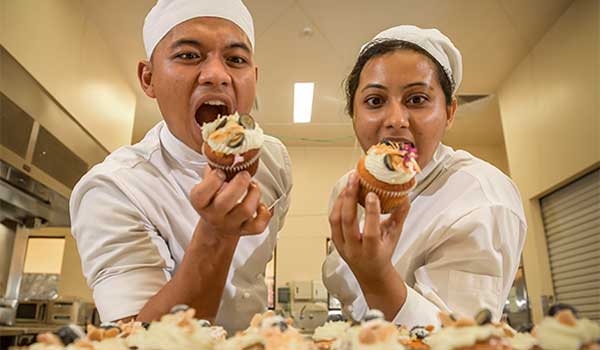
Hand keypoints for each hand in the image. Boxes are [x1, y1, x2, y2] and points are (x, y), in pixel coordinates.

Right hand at [190, 168, 271, 238]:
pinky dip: (264, 213)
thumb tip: (224, 147)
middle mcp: (214, 215)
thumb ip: (213, 169)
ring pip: (245, 210)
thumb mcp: (207, 186)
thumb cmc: (214, 201)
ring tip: (253, 185)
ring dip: (254, 194)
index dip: (213, 180)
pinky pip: (258, 225)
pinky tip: (261, 204)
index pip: (201, 193)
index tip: (221, 172)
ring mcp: (231, 224)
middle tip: (244, 174)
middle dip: (239, 184)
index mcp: (201, 202)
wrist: (217, 228)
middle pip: (225, 202)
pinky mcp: (245, 230)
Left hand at [329, 171, 409, 285]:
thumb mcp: (394, 237)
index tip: (372, 194)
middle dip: (350, 197)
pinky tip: (344, 193)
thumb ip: (399, 217)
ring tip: (349, 183)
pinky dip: (337, 204)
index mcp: (372, 252)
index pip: (370, 232)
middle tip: (354, 179)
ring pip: (336, 219)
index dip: (371, 212)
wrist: (370, 274)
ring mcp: (342, 245)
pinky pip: (332, 220)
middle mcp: (354, 250)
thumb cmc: (382, 255)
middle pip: (347, 222)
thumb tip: (405, 198)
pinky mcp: (335, 240)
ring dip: (341, 199)